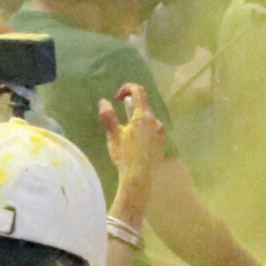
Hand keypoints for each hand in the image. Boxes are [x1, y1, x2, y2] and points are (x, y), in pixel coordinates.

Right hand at [98, 83, 165, 216]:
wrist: (140, 176)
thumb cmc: (125, 155)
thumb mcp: (113, 134)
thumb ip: (108, 116)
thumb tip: (104, 102)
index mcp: (144, 116)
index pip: (138, 91)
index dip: (126, 89)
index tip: (117, 97)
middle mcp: (155, 121)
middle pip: (142, 106)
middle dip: (129, 108)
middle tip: (118, 122)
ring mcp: (160, 131)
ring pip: (146, 120)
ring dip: (134, 121)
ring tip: (124, 138)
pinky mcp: (161, 141)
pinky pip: (151, 130)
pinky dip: (141, 131)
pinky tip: (133, 146)